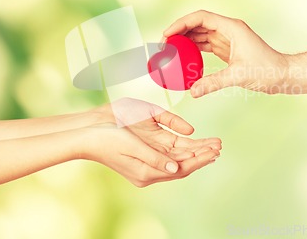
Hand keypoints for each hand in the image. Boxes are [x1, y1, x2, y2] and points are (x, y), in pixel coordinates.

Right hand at [83, 98, 221, 186]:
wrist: (87, 134)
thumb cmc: (106, 137)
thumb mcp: (132, 145)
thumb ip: (155, 157)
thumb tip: (176, 168)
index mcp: (147, 171)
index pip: (181, 168)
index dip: (199, 159)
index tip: (215, 150)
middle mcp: (150, 170)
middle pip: (183, 164)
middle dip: (202, 154)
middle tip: (220, 145)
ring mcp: (148, 163)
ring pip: (178, 159)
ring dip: (196, 152)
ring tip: (213, 144)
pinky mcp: (145, 155)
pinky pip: (170, 155)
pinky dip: (184, 150)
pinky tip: (194, 145)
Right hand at [163, 10, 288, 96]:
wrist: (283, 75)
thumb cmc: (267, 71)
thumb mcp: (239, 76)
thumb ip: (214, 83)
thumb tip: (192, 92)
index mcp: (232, 27)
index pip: (201, 18)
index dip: (182, 23)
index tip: (167, 34)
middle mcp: (228, 29)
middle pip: (198, 24)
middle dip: (179, 31)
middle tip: (163, 44)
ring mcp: (227, 39)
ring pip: (200, 34)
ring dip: (185, 40)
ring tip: (169, 50)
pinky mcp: (227, 49)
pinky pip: (205, 45)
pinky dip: (193, 50)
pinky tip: (183, 58)